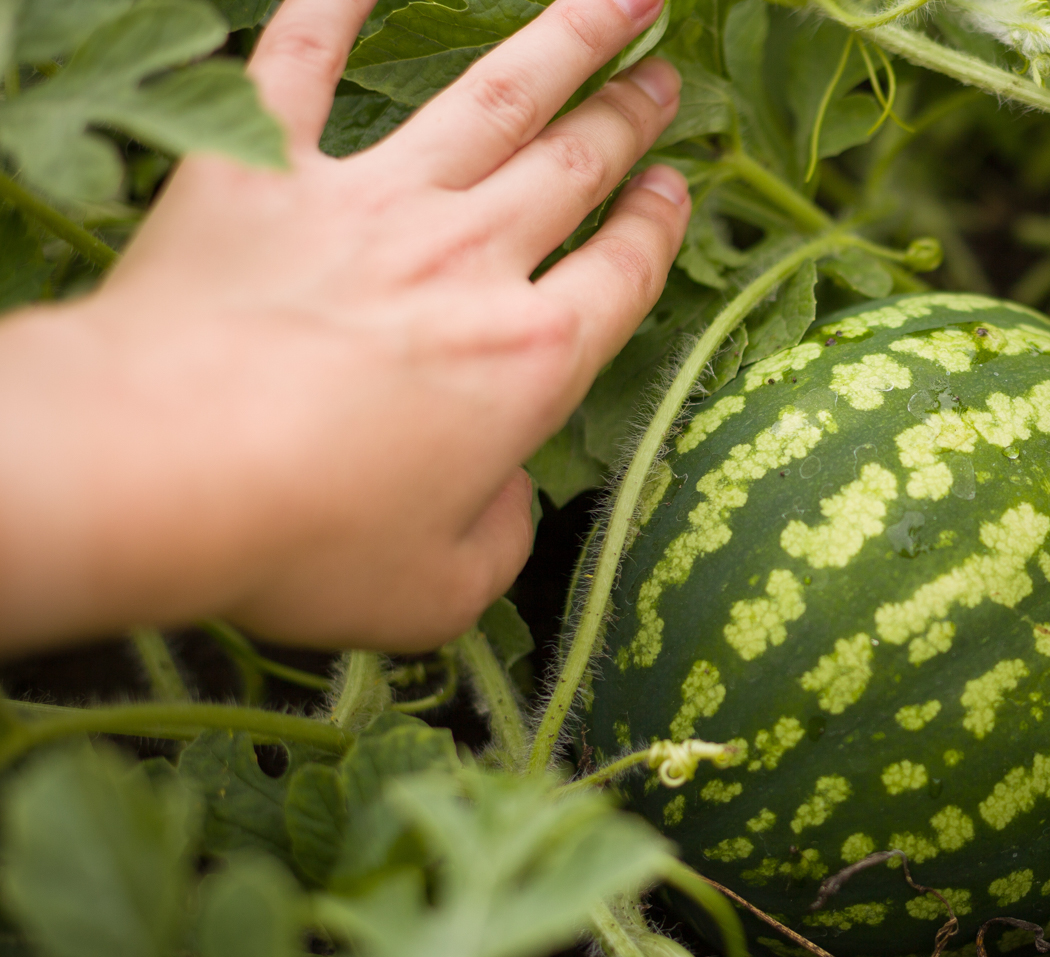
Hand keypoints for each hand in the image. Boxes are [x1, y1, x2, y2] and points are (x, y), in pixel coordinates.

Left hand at [0, 0, 690, 651]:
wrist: (158, 465)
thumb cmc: (305, 540)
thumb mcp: (439, 590)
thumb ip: (498, 539)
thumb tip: (501, 497)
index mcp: (533, 357)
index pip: (626, 271)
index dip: (660, 226)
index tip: (676, 189)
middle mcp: (472, 258)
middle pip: (576, 166)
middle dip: (630, 116)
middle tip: (663, 76)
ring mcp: (372, 201)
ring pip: (493, 98)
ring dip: (562, 40)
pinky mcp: (264, 168)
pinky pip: (304, 61)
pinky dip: (335, 6)